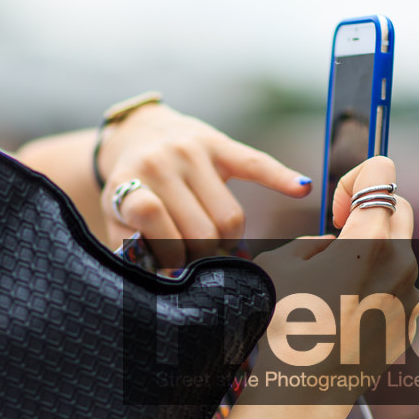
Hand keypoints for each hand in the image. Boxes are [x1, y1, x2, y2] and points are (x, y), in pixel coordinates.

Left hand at [97, 103, 311, 267]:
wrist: (140, 134)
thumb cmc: (130, 188)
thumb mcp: (115, 217)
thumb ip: (129, 250)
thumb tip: (163, 283)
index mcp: (130, 181)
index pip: (154, 219)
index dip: (168, 254)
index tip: (173, 270)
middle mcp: (162, 161)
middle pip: (202, 232)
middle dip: (203, 257)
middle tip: (198, 262)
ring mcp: (193, 151)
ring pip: (230, 217)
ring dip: (229, 242)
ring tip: (218, 246)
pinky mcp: (221, 144)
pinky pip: (257, 164)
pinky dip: (281, 178)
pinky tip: (302, 189)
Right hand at [246, 155, 418, 416]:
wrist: (306, 392)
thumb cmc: (286, 327)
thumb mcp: (280, 266)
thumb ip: (313, 242)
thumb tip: (331, 245)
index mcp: (369, 241)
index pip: (381, 175)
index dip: (355, 180)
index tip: (337, 209)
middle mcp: (401, 263)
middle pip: (399, 209)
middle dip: (371, 213)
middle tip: (338, 236)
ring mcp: (411, 294)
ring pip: (398, 254)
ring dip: (372, 257)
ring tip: (333, 288)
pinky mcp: (410, 322)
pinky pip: (398, 290)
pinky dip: (378, 290)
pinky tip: (347, 316)